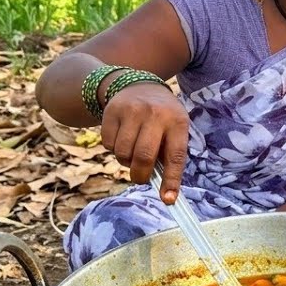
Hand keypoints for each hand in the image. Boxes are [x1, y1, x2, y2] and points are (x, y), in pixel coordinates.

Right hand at [99, 83, 188, 203]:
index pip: (176, 156)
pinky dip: (113, 149)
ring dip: (126, 162)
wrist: (140, 86)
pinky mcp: (112, 110)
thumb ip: (170, 155)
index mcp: (177, 122)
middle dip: (141, 175)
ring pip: (123, 153)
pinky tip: (122, 138)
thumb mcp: (175, 128)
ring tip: (133, 153)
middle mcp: (155, 114)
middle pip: (144, 156)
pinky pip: (108, 144)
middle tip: (141, 178)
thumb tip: (167, 194)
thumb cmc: (163, 118)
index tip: (168, 199)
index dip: (171, 180)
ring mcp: (132, 111)